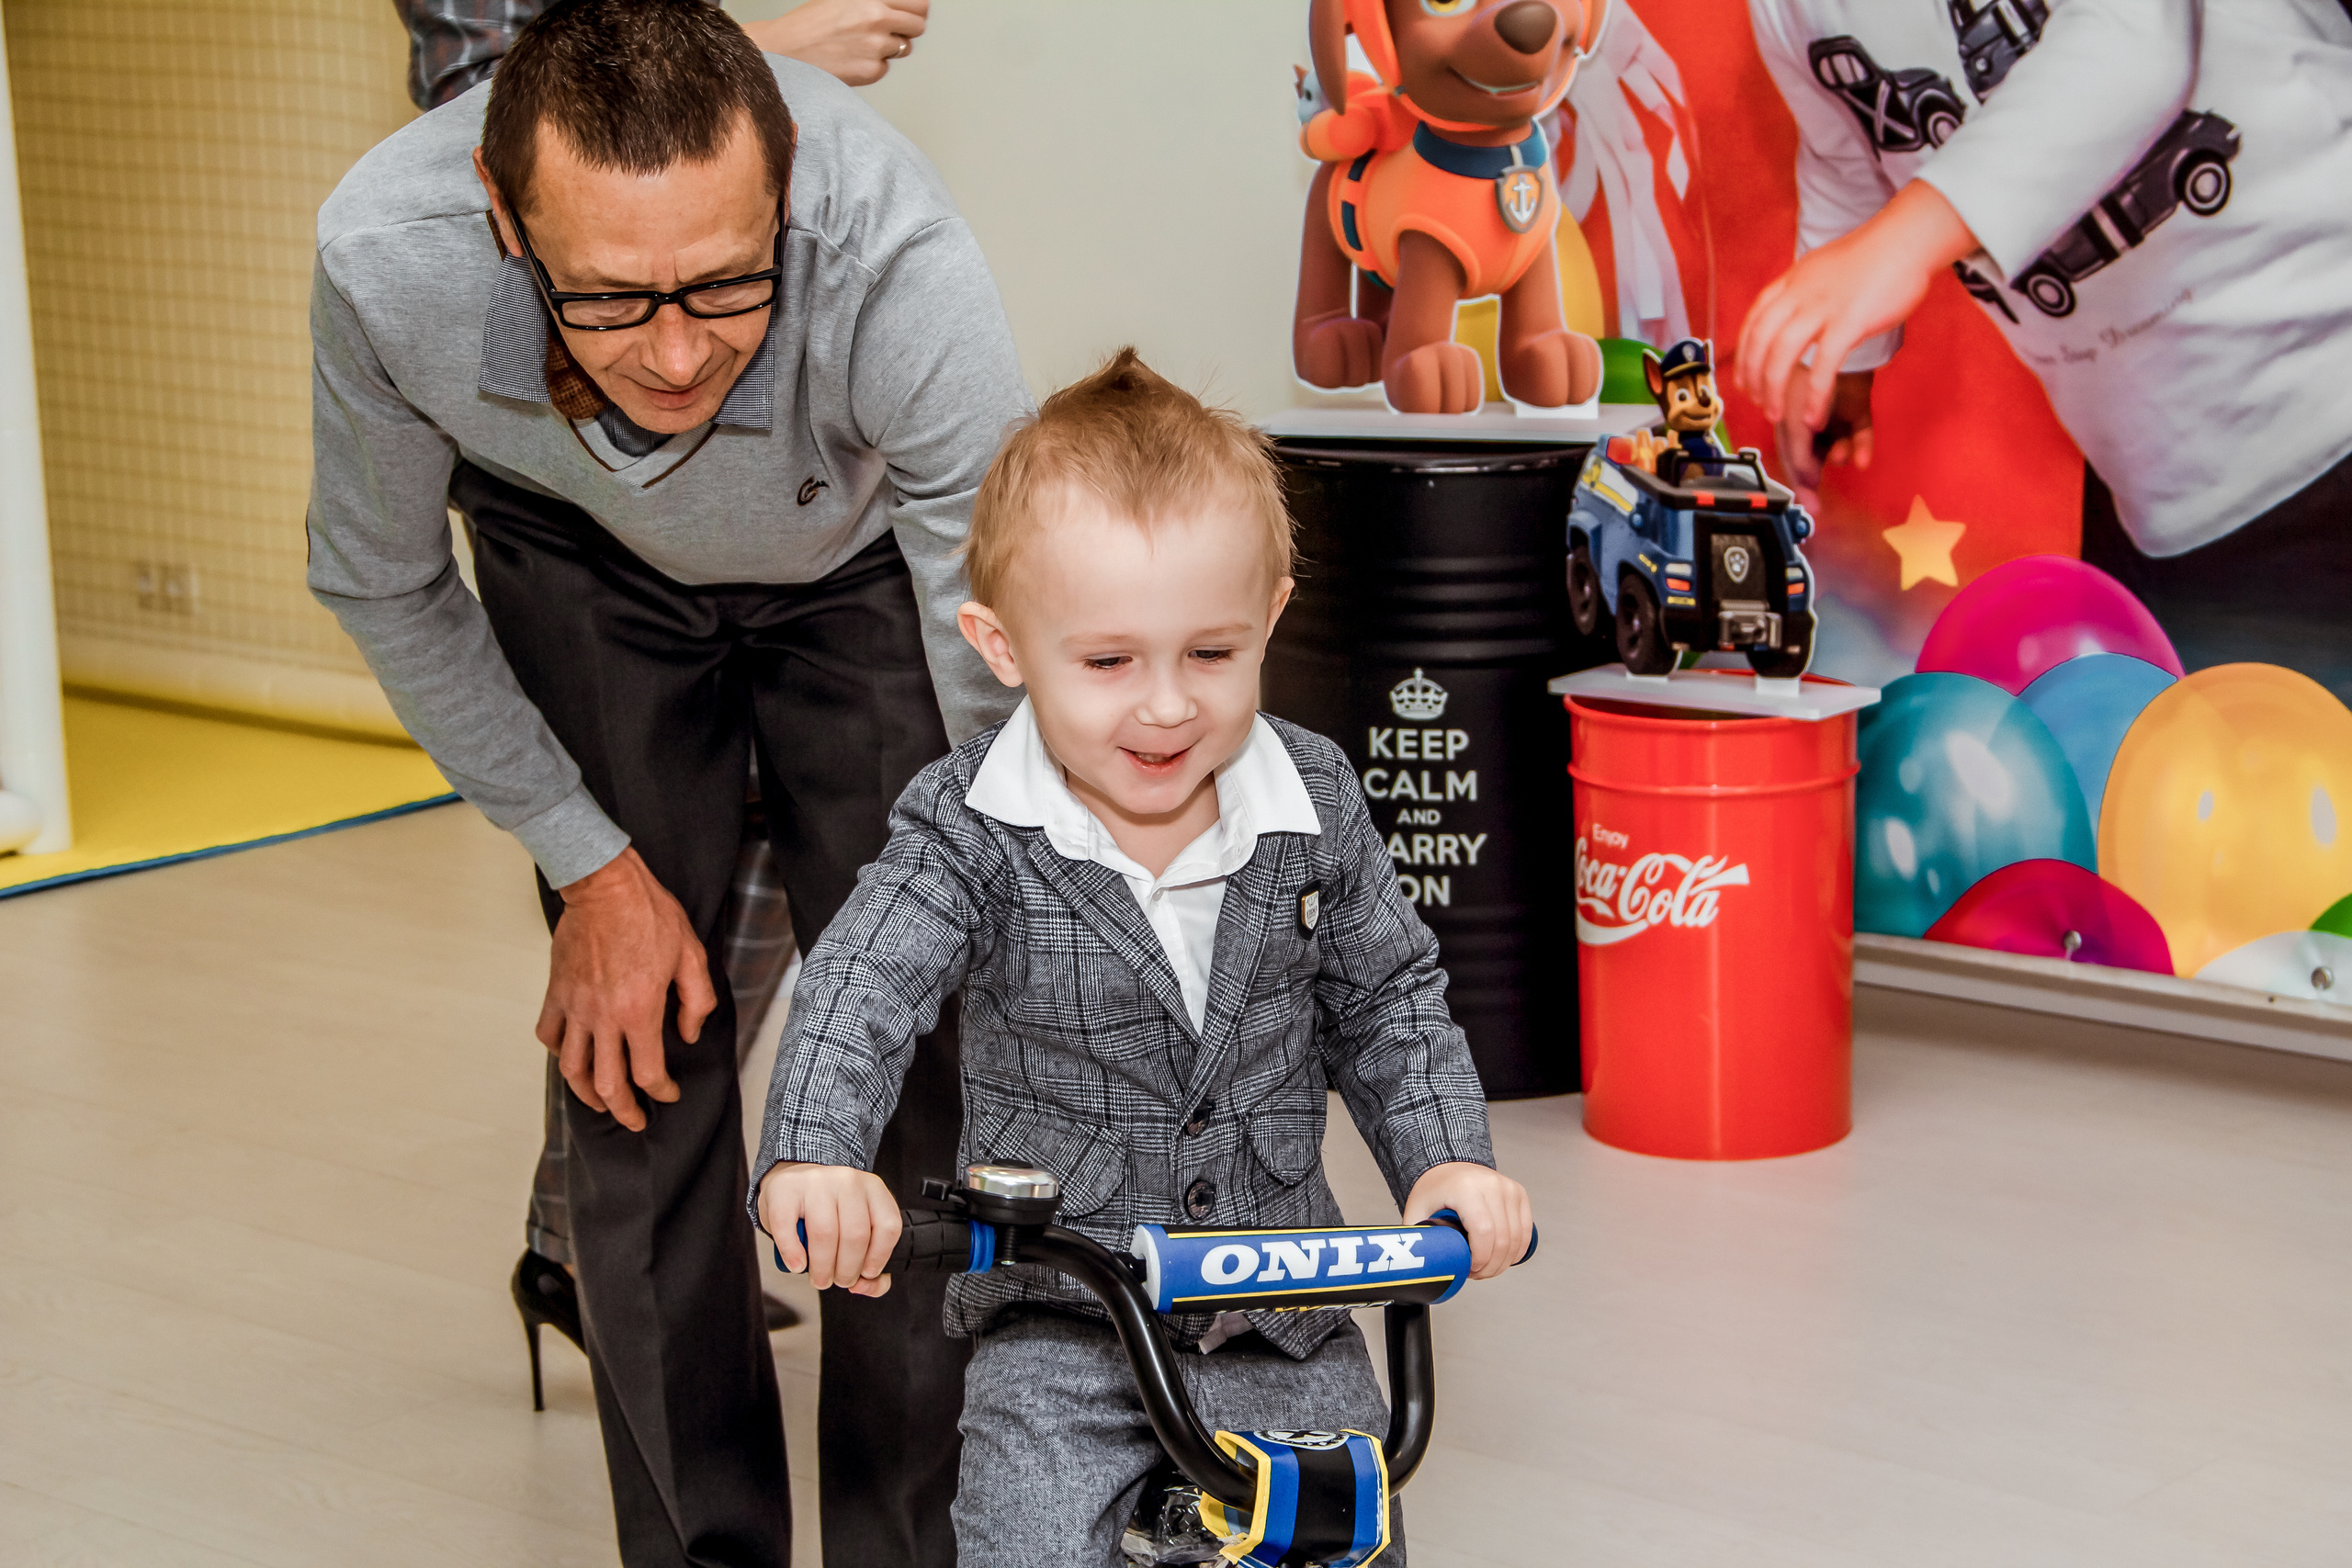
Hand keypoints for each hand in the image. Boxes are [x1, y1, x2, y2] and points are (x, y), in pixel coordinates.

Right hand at [538, 846, 711, 1132]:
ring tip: (601, 1103)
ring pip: (571, 1068)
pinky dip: (558, 1053)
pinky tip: (571, 1056)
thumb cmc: (650, 915)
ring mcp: (575, 1007)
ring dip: (586, 1094)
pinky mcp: (557, 993)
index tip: (669, 1093)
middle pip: (607, 1084)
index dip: (661, 1090)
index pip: (648, 1072)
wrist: (605, 886)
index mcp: (639, 1011)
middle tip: (635, 1120)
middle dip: (623, 1110)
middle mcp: (603, 1017)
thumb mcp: (692, 956)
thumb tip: (688, 1035)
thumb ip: (696, 1002)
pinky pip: (549, 1034)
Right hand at [743, 0, 929, 86]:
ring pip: (904, 48)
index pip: (918, 3)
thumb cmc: (808, 25)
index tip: (913, 13)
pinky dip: (873, 64)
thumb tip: (897, 5)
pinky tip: (852, 58)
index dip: (916, 9)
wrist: (785, 52)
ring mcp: (876, 46)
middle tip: (892, 30)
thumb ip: (872, 1)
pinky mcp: (871, 71)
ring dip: (889, 46)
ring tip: (862, 43)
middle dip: (908, 28)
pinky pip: (885, 67)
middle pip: (918, 26)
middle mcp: (876, 19)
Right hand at [757, 1162, 901, 1295]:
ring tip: (820, 1278)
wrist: (793, 1181)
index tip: (868, 1273)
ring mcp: (816, 1182)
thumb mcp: (857, 1224)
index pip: (888, 1225)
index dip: (879, 1257)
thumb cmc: (828, 1209)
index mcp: (873, 1189)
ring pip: (825, 1234)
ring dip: (823, 1268)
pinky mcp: (785, 1190)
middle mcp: (847, 1181)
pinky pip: (789, 1228)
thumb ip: (870, 1260)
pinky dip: (793, 1254)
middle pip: (855, 1235)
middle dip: (848, 1270)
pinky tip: (797, 1265)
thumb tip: (864, 1285)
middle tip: (839, 1281)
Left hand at [1404, 1162, 1532, 1280]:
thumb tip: (1417, 1265)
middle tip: (1476, 1273)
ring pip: (1517, 1239)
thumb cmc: (1433, 1190)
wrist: (1446, 1166)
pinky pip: (1525, 1231)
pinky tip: (1502, 1259)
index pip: (1483, 1232)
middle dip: (1491, 1266)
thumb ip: (1417, 1237)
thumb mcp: (1417, 1212)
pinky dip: (1516, 1251)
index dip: (1480, 1258)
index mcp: (1466, 1189)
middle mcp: (1491, 1185)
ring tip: (1486, 1267)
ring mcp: (1509, 1189)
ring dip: (1503, 1262)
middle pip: (1503, 1239)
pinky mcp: (1519, 1194)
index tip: (1469, 1269)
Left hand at [1735, 180, 1976, 434]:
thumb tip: (1797, 313)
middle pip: (1759, 342)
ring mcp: (1822, 308)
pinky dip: (1815, 396)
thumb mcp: (1824, 268)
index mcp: (1791, 281)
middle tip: (1759, 403)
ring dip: (1774, 391)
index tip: (1743, 380)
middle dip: (1753, 379)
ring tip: (1776, 416)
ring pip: (1781, 355)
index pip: (1753, 322)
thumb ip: (1805, 291)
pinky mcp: (1850, 322)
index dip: (1743, 355)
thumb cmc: (1874, 256)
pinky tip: (1813, 417)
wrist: (1907, 238)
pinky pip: (1823, 367)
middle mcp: (1799, 294)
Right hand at [1773, 368, 1875, 511]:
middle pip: (1812, 452)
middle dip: (1815, 474)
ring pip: (1835, 443)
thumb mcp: (1795, 417)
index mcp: (1787, 414)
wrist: (1836, 334)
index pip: (1791, 453)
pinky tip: (1862, 458)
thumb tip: (1805, 478)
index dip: (1798, 479)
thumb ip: (1797, 448)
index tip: (1806, 501)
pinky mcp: (1856, 403)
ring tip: (1842, 456)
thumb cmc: (1806, 372)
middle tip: (1818, 501)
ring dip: (1838, 454)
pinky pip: (1860, 429)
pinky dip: (1862, 444)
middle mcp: (1808, 414)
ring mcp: (1833, 410)